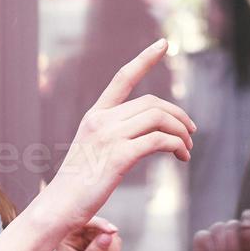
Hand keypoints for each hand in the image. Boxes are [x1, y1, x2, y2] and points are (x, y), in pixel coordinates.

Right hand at [32, 40, 194, 233]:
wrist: (58, 207)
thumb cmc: (78, 186)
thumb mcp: (94, 152)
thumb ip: (115, 137)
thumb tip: (146, 137)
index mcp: (95, 116)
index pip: (122, 78)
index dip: (145, 59)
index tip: (164, 43)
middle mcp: (101, 120)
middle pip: (152, 103)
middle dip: (178, 115)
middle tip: (191, 133)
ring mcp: (109, 136)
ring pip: (159, 119)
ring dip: (181, 132)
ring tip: (187, 148)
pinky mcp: (119, 156)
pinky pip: (159, 140)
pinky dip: (176, 145)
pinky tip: (181, 156)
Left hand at [54, 216, 121, 250]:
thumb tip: (108, 236)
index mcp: (67, 236)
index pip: (84, 221)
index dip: (99, 224)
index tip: (110, 231)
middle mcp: (79, 235)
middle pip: (101, 226)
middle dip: (108, 242)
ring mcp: (92, 241)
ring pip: (111, 236)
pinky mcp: (103, 248)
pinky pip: (115, 244)